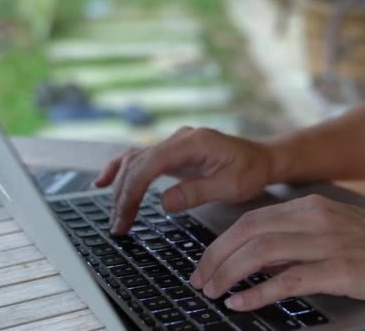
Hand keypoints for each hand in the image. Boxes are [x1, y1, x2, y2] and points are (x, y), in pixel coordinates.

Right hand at [95, 127, 276, 234]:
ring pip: (135, 161)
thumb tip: (164, 202)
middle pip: (138, 163)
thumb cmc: (251, 171)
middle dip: (123, 195)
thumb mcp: (231, 186)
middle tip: (117, 226)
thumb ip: (198, 192)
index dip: (133, 189)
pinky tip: (102, 181)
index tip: (124, 214)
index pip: (151, 163)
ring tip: (114, 216)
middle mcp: (179, 139)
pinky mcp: (173, 153)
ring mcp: (174, 144)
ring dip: (120, 187)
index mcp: (193, 142)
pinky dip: (120, 170)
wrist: (263, 159)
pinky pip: (140, 159)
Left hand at [190, 195, 364, 310]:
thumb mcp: (332, 229)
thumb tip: (258, 256)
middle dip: (216, 257)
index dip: (221, 242)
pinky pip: (289, 279)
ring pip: (262, 251)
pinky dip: (259, 291)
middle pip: (249, 233)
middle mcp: (314, 219)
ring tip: (214, 292)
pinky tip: (242, 302)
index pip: (251, 219)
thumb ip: (296, 237)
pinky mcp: (340, 270)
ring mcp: (327, 243)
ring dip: (230, 273)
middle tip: (200, 280)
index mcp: (309, 207)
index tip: (205, 262)